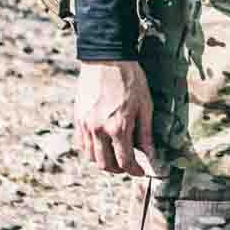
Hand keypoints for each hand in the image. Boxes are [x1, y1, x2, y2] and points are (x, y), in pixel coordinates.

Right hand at [74, 60, 154, 175]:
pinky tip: (101, 145)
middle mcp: (99, 130)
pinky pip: (82, 143)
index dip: (134, 171)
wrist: (106, 57)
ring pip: (91, 157)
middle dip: (119, 170)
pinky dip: (91, 150)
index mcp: (118, 128)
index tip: (141, 171)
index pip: (125, 161)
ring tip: (115, 157)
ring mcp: (86, 125)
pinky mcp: (78, 117)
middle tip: (129, 166)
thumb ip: (146, 133)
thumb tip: (151, 154)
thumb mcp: (145, 106)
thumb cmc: (130, 79)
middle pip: (105, 164)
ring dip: (104, 162)